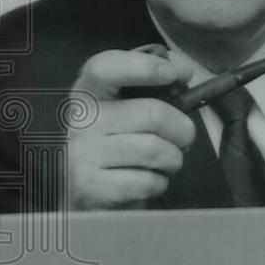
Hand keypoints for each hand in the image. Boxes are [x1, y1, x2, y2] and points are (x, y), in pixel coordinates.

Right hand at [67, 49, 195, 209]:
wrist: (87, 197)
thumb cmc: (117, 147)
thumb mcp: (124, 111)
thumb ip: (151, 87)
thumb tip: (183, 72)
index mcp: (88, 93)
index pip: (105, 67)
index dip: (144, 67)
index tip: (174, 73)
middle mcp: (81, 121)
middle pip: (152, 113)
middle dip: (182, 129)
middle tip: (183, 138)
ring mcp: (83, 155)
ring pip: (155, 149)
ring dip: (173, 159)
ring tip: (166, 161)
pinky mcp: (92, 187)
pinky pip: (147, 181)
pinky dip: (159, 183)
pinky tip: (148, 180)